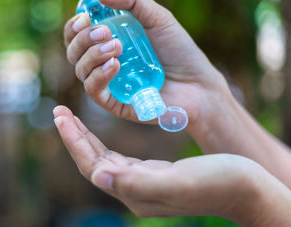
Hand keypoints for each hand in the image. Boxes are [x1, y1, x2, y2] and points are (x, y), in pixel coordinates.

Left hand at [53, 105, 290, 225]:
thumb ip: (137, 183)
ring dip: (86, 137)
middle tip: (58, 111)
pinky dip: (104, 140)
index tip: (61, 115)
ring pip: (103, 157)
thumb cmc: (219, 182)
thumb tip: (98, 176)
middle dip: (74, 136)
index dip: (74, 141)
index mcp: (136, 193)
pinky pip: (117, 156)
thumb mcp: (178, 181)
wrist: (246, 188)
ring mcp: (142, 182)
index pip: (93, 166)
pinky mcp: (152, 172)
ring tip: (71, 116)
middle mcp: (134, 190)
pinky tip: (99, 129)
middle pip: (93, 161)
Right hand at [64, 0, 228, 126]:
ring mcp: (108, 83)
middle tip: (105, 31)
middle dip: (83, 39)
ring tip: (117, 46)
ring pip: (81, 70)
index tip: (85, 17)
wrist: (198, 83)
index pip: (77, 36)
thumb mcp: (158, 18)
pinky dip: (99, 76)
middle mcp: (103, 63)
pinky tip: (115, 65)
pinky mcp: (114, 103)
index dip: (74, 27)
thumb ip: (133, 0)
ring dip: (93, 55)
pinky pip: (94, 90)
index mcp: (108, 42)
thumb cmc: (178, 51)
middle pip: (74, 52)